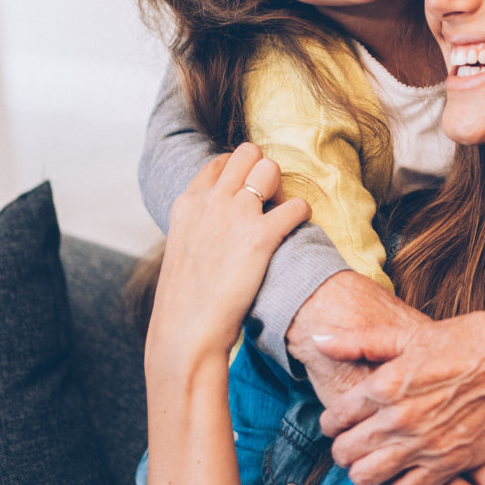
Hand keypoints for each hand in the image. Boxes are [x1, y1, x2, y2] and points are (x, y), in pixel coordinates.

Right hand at [147, 144, 310, 370]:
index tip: (249, 191)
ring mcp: (236, 216)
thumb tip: (223, 214)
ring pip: (271, 169)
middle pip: (249, 153)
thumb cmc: (187, 297)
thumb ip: (201, 221)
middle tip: (268, 199)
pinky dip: (302, 214)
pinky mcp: (261, 237)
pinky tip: (297, 228)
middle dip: (263, 170)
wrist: (186, 332)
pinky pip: (297, 205)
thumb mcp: (182, 245)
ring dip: (281, 187)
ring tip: (281, 212)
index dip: (240, 172)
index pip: (221, 161)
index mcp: (188, 202)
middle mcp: (212, 201)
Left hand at [290, 276, 484, 484]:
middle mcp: (399, 420)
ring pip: (370, 479)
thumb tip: (320, 340)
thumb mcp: (408, 334)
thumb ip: (359, 342)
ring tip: (371, 460)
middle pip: (347, 454)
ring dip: (364, 472)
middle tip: (351, 442)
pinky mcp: (451, 464)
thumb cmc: (465, 338)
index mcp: (386, 385)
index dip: (331, 421)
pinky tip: (401, 472)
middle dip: (343, 449)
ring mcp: (425, 445)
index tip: (338, 420)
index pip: (336, 418)